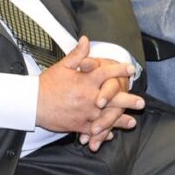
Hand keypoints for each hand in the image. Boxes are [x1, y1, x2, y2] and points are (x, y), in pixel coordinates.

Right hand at [36, 37, 143, 151]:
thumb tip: (86, 40)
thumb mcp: (62, 66)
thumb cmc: (47, 84)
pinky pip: (94, 130)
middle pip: (113, 98)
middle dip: (128, 100)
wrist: (33, 104)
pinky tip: (112, 135)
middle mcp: (89, 97)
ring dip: (120, 120)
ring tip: (132, 122)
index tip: (131, 69)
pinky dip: (103, 133)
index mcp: (86, 80)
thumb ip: (77, 54)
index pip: (107, 73)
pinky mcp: (78, 125)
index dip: (120, 70)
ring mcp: (85, 113)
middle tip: (141, 102)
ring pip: (107, 117)